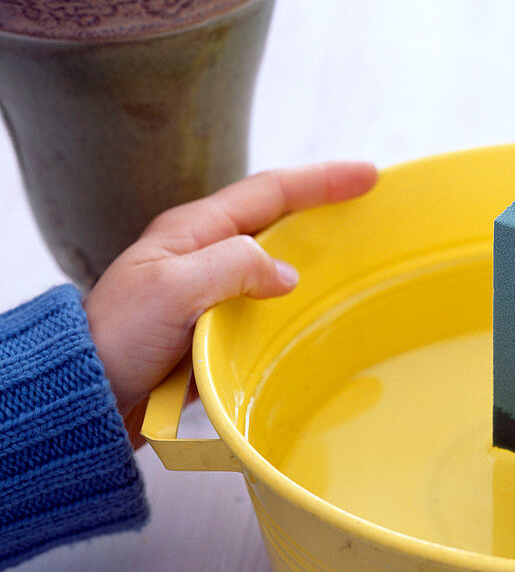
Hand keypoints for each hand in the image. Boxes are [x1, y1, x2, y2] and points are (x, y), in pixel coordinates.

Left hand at [84, 161, 377, 445]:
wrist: (90, 394)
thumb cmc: (119, 338)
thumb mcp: (176, 289)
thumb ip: (234, 267)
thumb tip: (286, 274)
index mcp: (193, 231)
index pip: (269, 192)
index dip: (320, 181)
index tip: (365, 177)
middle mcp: (203, 254)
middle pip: (276, 220)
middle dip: (322, 209)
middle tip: (368, 208)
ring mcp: (209, 291)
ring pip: (274, 264)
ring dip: (314, 256)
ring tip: (354, 257)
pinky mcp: (213, 326)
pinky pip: (266, 306)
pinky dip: (296, 303)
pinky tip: (318, 313)